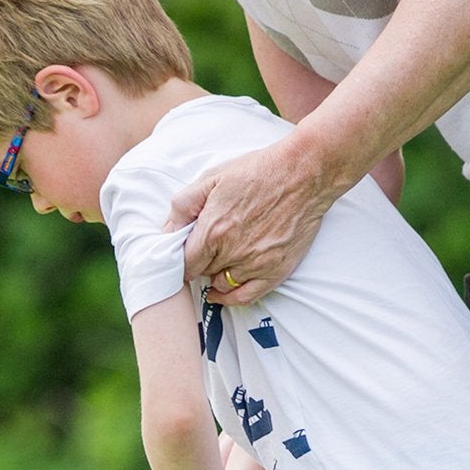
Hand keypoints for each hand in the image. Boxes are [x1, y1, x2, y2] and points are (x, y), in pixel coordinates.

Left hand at [167, 136, 332, 305]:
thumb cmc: (258, 172)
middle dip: (199, 263)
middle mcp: (233, 252)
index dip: (180, 259)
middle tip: (203, 251)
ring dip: (215, 276)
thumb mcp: (212, 178)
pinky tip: (222, 292)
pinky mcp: (275, 271)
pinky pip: (246, 297)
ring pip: (221, 284)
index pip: (184, 263)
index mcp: (213, 230)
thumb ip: (184, 205)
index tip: (183, 254)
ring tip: (217, 262)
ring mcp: (255, 264)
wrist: (303, 174)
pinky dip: (231, 297)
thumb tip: (166, 230)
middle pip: (202, 273)